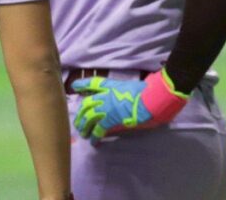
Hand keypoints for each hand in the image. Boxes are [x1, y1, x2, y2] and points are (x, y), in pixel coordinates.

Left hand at [72, 69, 187, 140]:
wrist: (152, 98)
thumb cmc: (149, 91)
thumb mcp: (135, 87)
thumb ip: (130, 91)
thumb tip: (133, 93)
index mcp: (112, 86)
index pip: (94, 83)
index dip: (83, 85)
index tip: (74, 87)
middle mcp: (106, 95)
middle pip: (87, 103)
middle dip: (81, 113)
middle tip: (78, 122)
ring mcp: (107, 107)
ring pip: (88, 116)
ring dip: (84, 125)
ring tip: (82, 133)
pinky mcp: (110, 119)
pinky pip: (98, 129)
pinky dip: (95, 136)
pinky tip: (94, 142)